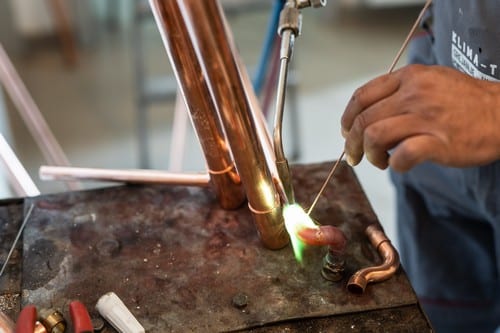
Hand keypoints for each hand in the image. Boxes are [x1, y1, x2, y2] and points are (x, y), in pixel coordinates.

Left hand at [340, 64, 499, 171]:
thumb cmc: (464, 101)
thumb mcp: (430, 81)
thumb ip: (399, 91)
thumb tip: (367, 112)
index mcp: (409, 78)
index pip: (362, 96)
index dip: (347, 117)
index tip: (346, 131)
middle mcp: (414, 94)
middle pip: (363, 120)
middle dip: (351, 142)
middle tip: (354, 155)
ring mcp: (426, 118)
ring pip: (375, 136)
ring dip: (369, 154)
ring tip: (379, 161)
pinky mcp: (439, 142)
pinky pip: (402, 155)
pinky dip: (394, 164)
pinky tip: (399, 164)